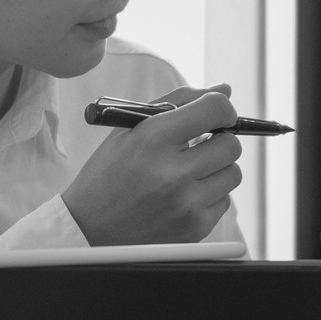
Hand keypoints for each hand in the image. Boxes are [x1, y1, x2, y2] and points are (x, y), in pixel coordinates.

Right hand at [62, 86, 241, 244]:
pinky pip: (224, 200)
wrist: (88, 229)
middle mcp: (172, 172)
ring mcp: (186, 204)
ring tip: (187, 173)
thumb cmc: (109, 173)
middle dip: (219, 140)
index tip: (217, 116)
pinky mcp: (195, 229)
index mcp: (152, 139)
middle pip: (231, 144)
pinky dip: (209, 195)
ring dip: (216, 169)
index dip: (223, 109)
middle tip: (200, 146)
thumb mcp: (130, 129)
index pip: (215, 109)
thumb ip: (179, 102)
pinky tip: (182, 197)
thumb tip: (225, 90)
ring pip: (232, 173)